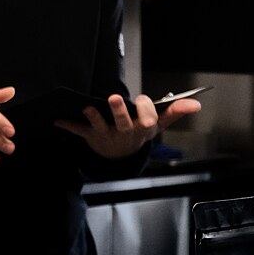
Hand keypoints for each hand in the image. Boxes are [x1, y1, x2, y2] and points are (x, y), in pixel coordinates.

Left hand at [54, 94, 202, 158]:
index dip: (146, 109)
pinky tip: (58, 120)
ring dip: (93, 117)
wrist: (120, 157)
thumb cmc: (140, 133)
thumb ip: (175, 112)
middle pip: (123, 122)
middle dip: (119, 111)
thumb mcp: (158, 125)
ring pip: (100, 126)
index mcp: (141, 128)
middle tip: (114, 98)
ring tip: (87, 107)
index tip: (145, 100)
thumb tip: (196, 104)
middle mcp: (124, 133)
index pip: (147, 118)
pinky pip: (78, 131)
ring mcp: (107, 135)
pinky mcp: (91, 136)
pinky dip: (68, 125)